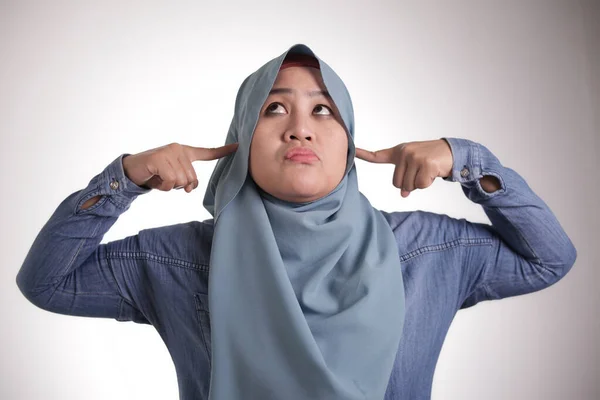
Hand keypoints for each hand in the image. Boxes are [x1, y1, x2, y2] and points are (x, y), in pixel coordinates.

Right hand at [122, 142, 238, 192]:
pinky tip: (155, 179)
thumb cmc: (154, 174)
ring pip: (182, 181)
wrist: (131, 170)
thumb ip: (186, 180)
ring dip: (169, 186)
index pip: (207, 152)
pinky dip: (163, 187)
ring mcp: (168, 152)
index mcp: (184, 152)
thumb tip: (191, 187)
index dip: (223, 151)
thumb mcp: (173, 176)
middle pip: (191, 178)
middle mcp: (178, 149)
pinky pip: (171, 182)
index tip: (238, 147)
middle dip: (179, 186)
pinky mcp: (158, 158)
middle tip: (165, 180)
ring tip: (159, 178)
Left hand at [355, 139, 452, 197]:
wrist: (452, 152)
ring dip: (419, 184)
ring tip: (428, 171)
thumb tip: (404, 195)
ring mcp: (415, 157)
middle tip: (421, 173)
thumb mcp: (414, 165)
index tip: (352, 151)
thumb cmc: (431, 159)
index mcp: (399, 152)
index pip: (377, 156)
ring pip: (408, 186)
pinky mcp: (426, 163)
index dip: (363, 154)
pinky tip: (433, 172)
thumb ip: (405, 178)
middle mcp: (404, 152)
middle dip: (409, 184)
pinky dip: (428, 183)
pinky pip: (421, 185)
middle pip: (397, 183)